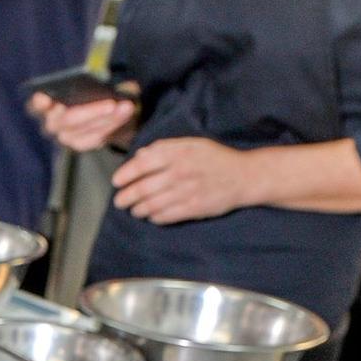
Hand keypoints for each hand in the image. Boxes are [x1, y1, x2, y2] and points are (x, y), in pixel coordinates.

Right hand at [28, 90, 137, 152]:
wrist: (106, 106)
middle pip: (66, 121)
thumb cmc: (92, 87)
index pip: (36, 105)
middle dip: (90, 111)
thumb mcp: (93, 79)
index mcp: (45, 104)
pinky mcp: (81, 144)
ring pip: (85, 131)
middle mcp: (51, 123)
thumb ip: (92, 80)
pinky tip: (126, 112)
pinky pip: (96, 138)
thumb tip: (104, 82)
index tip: (47, 98)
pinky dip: (113, 124)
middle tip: (111, 103)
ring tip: (127, 106)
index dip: (40, 102)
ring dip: (108, 119)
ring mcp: (65, 137)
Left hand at [112, 137, 253, 224]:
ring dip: (138, 210)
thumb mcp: (191, 144)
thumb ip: (164, 148)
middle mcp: (180, 172)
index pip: (142, 164)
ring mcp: (186, 192)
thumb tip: (139, 155)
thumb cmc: (215, 158)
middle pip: (142, 188)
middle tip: (119, 201)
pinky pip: (165, 216)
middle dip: (126, 197)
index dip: (125, 174)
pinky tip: (151, 216)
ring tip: (134, 210)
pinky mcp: (193, 208)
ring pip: (151, 205)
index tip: (116, 181)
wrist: (244, 176)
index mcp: (178, 153)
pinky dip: (154, 217)